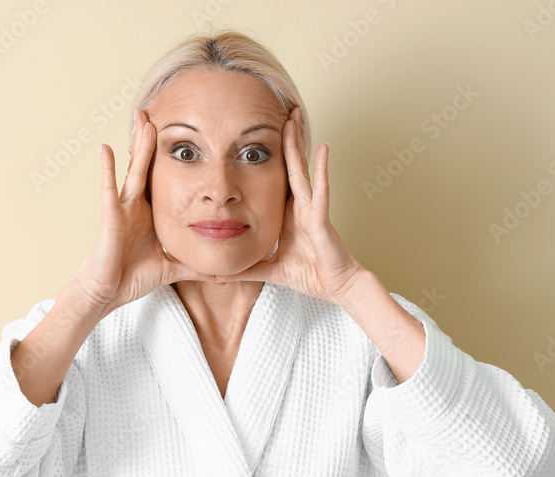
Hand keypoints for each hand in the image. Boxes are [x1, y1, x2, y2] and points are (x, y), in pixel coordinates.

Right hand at [74, 108, 210, 316]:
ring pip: (134, 170)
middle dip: (152, 142)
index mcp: (151, 214)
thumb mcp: (173, 268)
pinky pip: (109, 188)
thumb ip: (196, 267)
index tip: (183, 139)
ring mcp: (123, 208)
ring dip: (138, 145)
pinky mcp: (111, 216)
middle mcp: (136, 206)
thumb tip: (224, 274)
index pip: (163, 181)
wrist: (108, 293)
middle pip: (148, 167)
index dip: (171, 160)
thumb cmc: (133, 278)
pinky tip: (106, 147)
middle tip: (158, 113)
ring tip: (143, 118)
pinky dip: (107, 168)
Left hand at [214, 106, 368, 305]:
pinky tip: (322, 147)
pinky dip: (322, 169)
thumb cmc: (310, 275)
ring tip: (294, 117)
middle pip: (289, 167)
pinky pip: (320, 190)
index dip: (270, 159)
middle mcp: (300, 205)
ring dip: (298, 143)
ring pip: (302, 170)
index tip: (257, 136)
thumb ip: (247, 269)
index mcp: (287, 214)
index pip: (275, 180)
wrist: (336, 287)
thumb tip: (217, 276)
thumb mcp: (270, 270)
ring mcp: (311, 208)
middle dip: (285, 140)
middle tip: (279, 110)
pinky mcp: (321, 217)